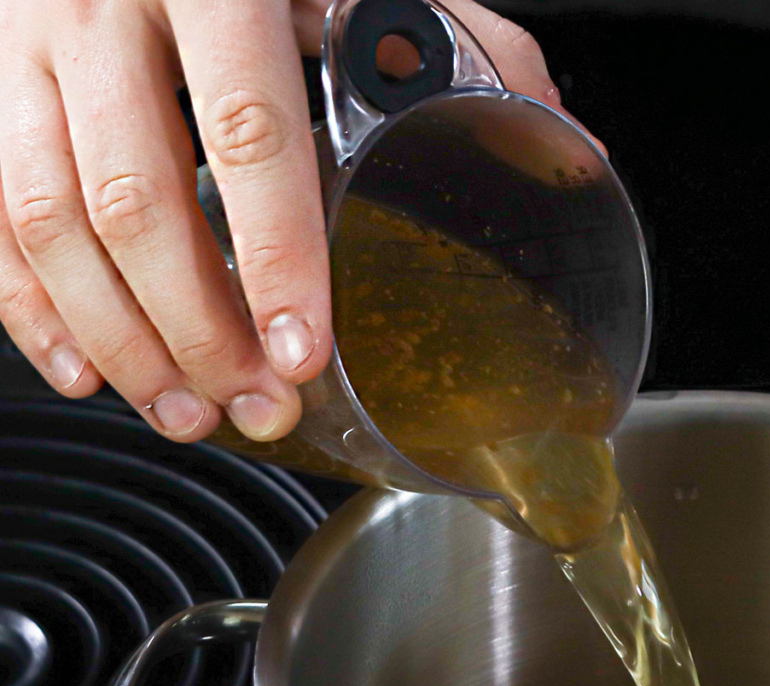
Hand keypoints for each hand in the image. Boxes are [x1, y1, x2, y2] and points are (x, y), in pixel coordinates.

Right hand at [0, 0, 587, 441]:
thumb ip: (471, 44)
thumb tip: (568, 143)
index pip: (249, 134)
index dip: (275, 255)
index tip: (302, 349)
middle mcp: (106, 9)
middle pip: (134, 200)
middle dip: (199, 329)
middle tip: (258, 406)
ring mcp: (31, 49)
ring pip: (50, 220)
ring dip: (120, 340)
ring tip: (188, 414)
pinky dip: (31, 309)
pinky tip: (87, 372)